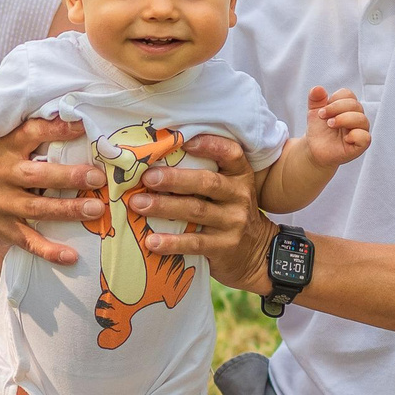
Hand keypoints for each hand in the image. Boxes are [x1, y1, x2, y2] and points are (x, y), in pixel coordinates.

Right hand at [0, 114, 101, 264]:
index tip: (83, 126)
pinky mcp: (3, 230)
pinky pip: (29, 241)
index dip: (56, 129)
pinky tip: (71, 256)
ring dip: (68, 210)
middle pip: (37, 175)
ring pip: (37, 208)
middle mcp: (1, 174)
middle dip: (69, 177)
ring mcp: (1, 204)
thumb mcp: (14, 148)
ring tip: (96, 210)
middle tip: (98, 178)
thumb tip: (80, 120)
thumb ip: (40, 138)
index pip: (31, 133)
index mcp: (7, 148)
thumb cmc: (8, 169)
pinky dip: (50, 250)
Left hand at [129, 133, 274, 292]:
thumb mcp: (229, 190)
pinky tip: (152, 241)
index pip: (231, 154)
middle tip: (147, 177)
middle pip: (207, 182)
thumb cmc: (230, 213)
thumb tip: (157, 161)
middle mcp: (239, 196)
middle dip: (174, 179)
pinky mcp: (225, 247)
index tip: (184, 141)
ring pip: (197, 210)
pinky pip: (195, 243)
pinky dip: (172, 242)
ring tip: (138, 204)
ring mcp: (233, 223)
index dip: (210, 145)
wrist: (256, 252)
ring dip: (164, 207)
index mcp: (240, 176)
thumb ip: (205, 175)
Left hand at [305, 85, 371, 167]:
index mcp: (347, 107)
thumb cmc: (319, 130)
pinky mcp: (360, 146)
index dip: (335, 100)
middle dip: (336, 108)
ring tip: (330, 124)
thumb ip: (315, 99)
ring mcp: (360, 131)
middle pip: (355, 105)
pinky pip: (365, 137)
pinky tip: (345, 138)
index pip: (348, 95)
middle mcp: (356, 117)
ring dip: (344, 119)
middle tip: (323, 116)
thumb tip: (317, 88)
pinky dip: (355, 135)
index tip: (321, 111)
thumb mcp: (314, 112)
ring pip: (362, 119)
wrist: (314, 149)